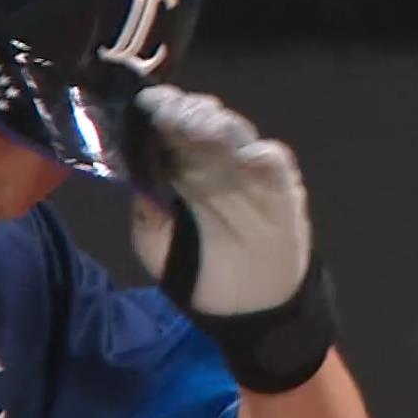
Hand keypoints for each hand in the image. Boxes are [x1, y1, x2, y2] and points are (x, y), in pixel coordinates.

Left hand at [129, 85, 334, 392]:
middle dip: (186, 112)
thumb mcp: (157, 246)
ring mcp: (251, 174)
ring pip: (238, 135)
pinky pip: (276, 166)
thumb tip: (134, 177)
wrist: (247, 311)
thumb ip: (145, 213)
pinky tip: (248, 155)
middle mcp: (217, 164)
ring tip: (201, 125)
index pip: (172, 131)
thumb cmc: (201, 276)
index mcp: (184, 172)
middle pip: (203, 123)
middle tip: (170, 108)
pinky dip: (264, 156)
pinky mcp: (283, 192)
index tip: (146, 105)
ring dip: (220, 126)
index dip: (161, 114)